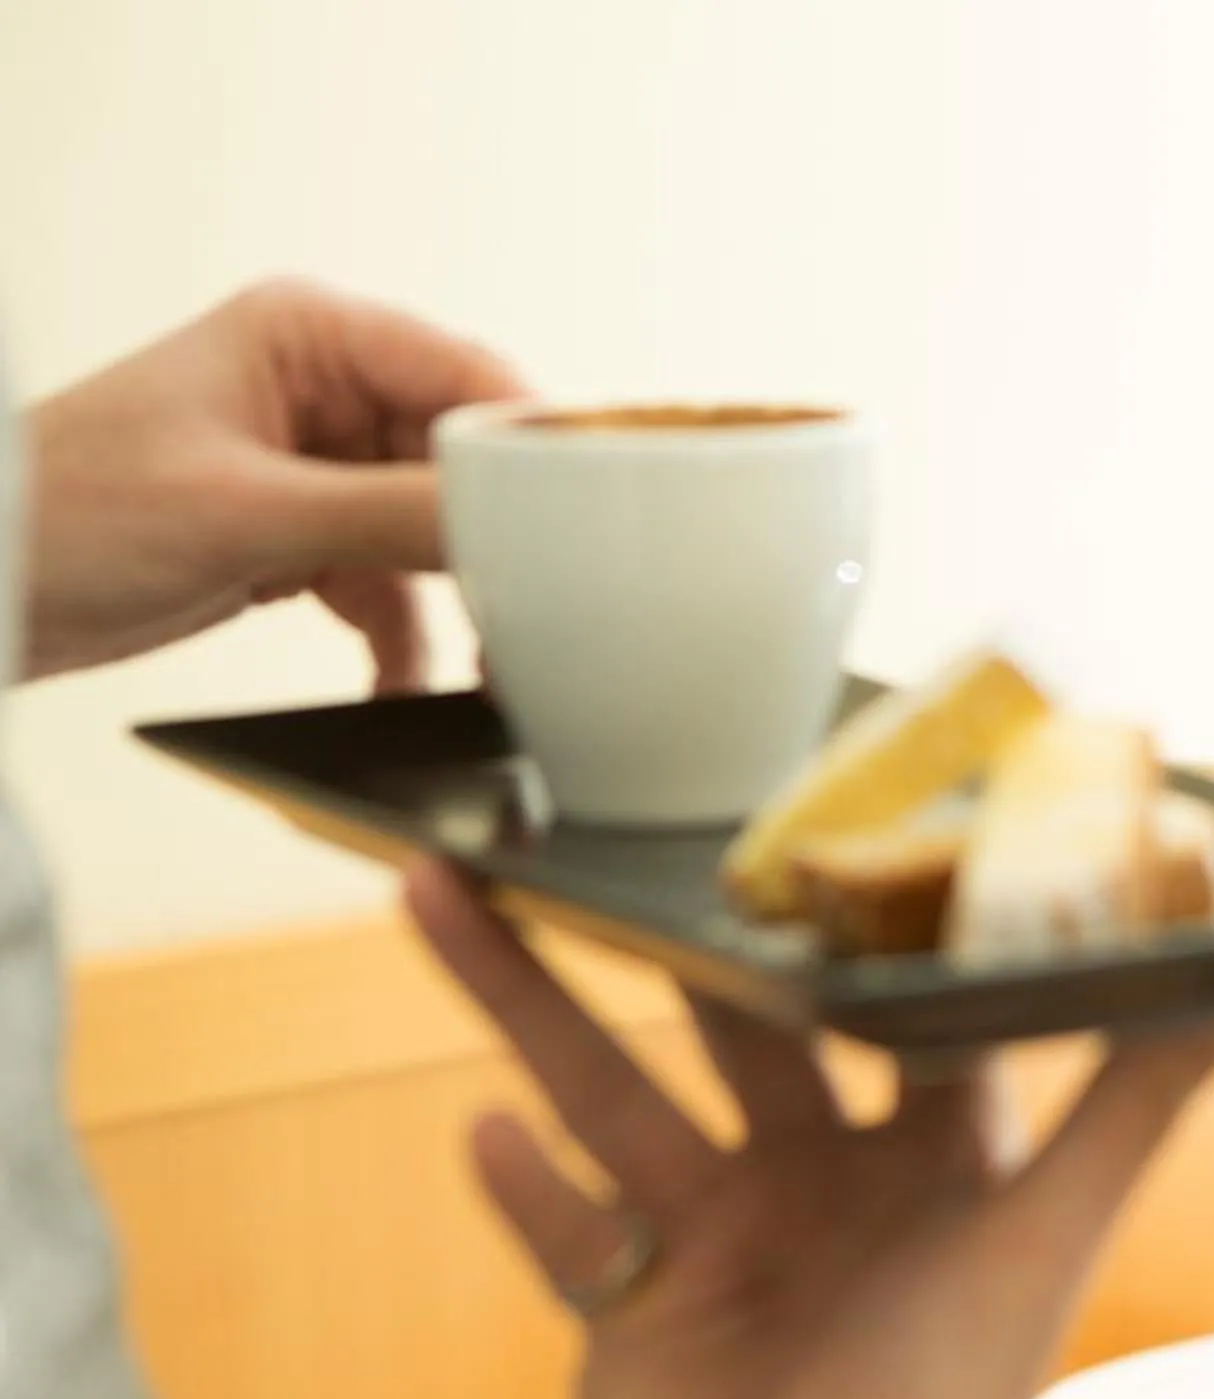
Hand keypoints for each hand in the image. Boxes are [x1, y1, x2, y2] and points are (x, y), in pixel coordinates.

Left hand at [22, 279, 525, 687]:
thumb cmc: (64, 509)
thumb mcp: (246, 512)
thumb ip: (392, 515)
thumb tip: (516, 523)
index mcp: (309, 335)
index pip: (465, 377)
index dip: (528, 450)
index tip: (584, 522)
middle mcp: (324, 389)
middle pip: (464, 462)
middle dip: (496, 543)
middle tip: (543, 612)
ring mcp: (318, 467)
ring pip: (437, 532)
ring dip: (456, 602)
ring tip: (490, 664)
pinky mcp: (303, 537)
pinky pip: (390, 586)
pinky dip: (400, 640)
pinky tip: (401, 683)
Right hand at [404, 861, 1213, 1398]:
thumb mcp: (1047, 1231)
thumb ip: (1143, 1099)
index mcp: (936, 1166)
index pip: (898, 1014)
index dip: (865, 923)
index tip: (820, 807)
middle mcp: (830, 1193)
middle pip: (731, 1037)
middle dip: (666, 945)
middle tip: (606, 831)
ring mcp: (727, 1254)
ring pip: (611, 1099)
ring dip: (526, 1006)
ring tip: (446, 893)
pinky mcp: (635, 1321)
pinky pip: (565, 1235)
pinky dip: (520, 1189)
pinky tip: (481, 1123)